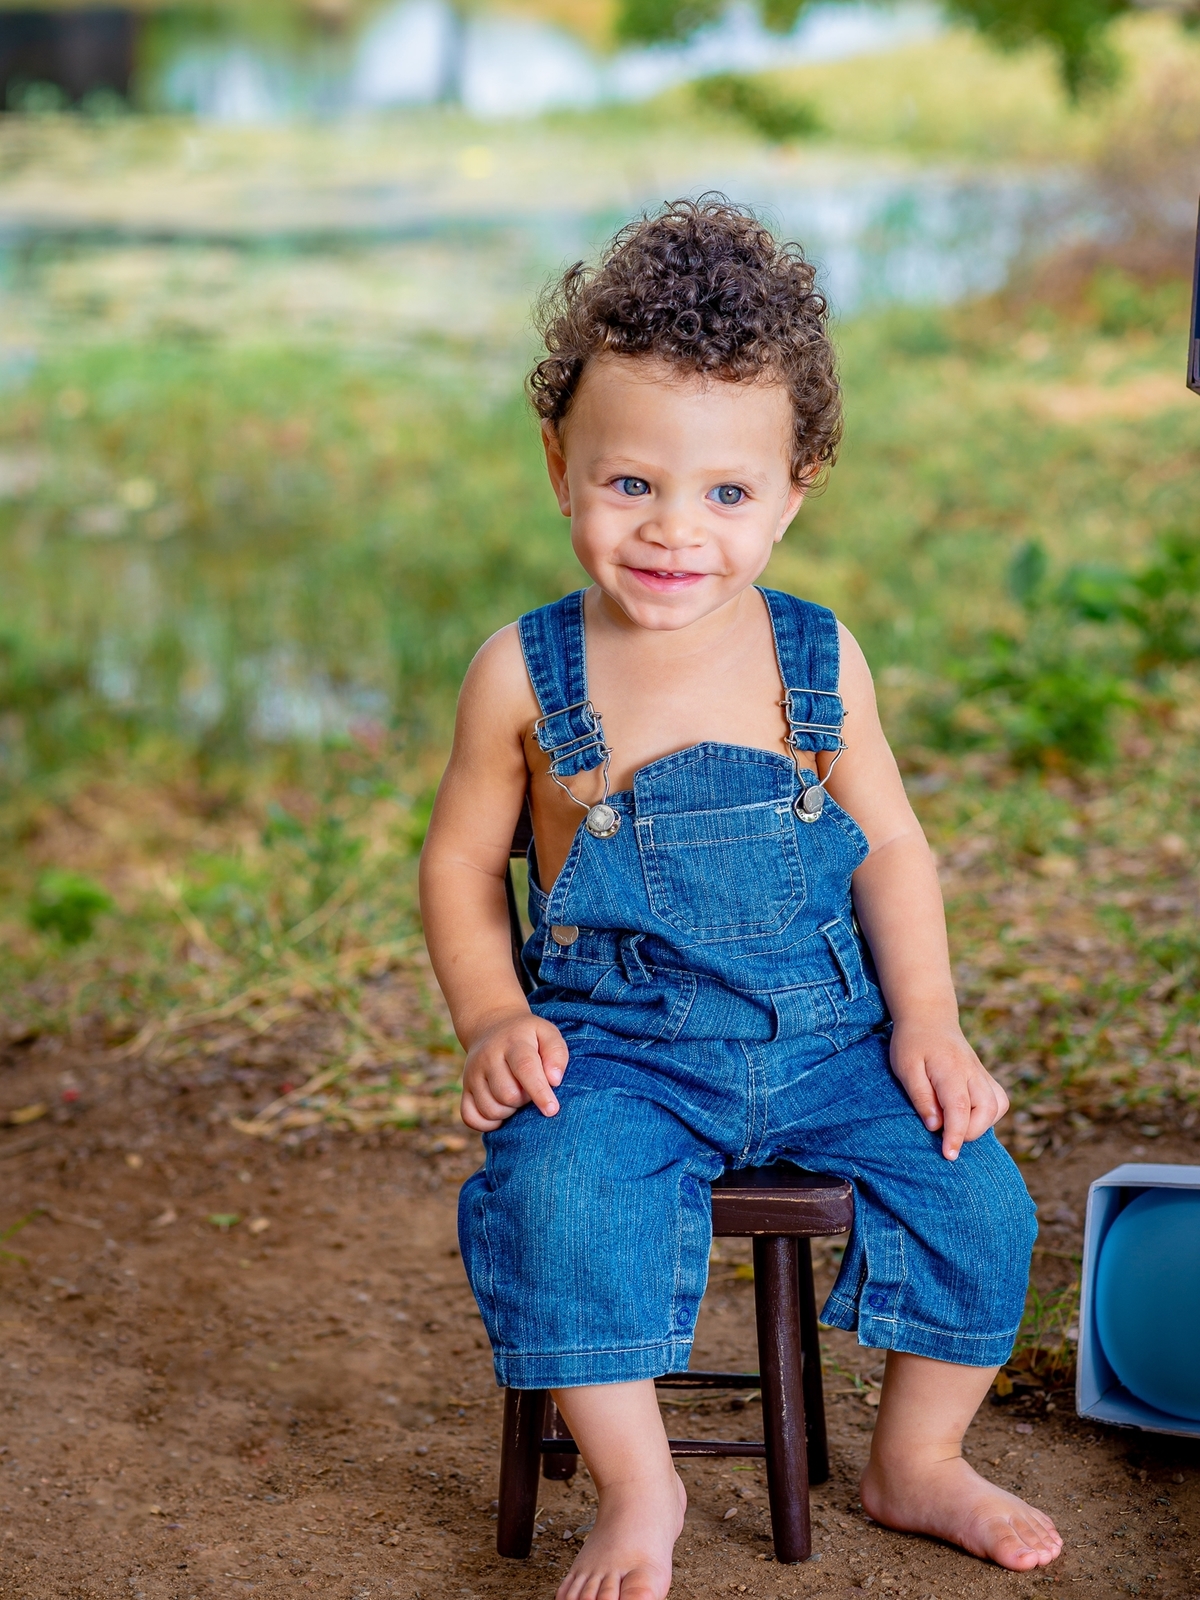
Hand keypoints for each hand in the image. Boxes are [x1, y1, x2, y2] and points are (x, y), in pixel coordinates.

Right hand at [460, 1009, 568, 1131]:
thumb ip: (556, 1054)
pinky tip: (500, 1111)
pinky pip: (471, 1118)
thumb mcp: (546, 1033)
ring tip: (515, 1095)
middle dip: (524, 1100)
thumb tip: (554, 1080)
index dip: (539, 1091)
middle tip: (529, 1089)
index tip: (552, 1109)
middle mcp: (488, 1057)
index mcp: (513, 1042)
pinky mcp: (465, 1089)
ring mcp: (472, 1074)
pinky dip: (487, 1123)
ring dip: (509, 1111)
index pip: (525, 1068)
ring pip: (491, 1110)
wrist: (491, 1027)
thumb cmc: (527, 1036)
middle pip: (508, 1094)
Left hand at [889, 1018, 1008, 1160]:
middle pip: (986, 1109)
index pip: (959, 1108)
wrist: (929, 1017)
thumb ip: (921, 1097)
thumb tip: (935, 1126)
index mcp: (950, 1069)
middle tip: (947, 1139)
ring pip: (997, 1105)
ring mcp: (981, 1073)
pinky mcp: (984, 1076)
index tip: (950, 1155)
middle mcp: (972, 1072)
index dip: (956, 1135)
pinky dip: (990, 1115)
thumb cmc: (912, 1043)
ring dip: (982, 1124)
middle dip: (971, 1132)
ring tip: (957, 1128)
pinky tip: (969, 1117)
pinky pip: (999, 1100)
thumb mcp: (906, 1068)